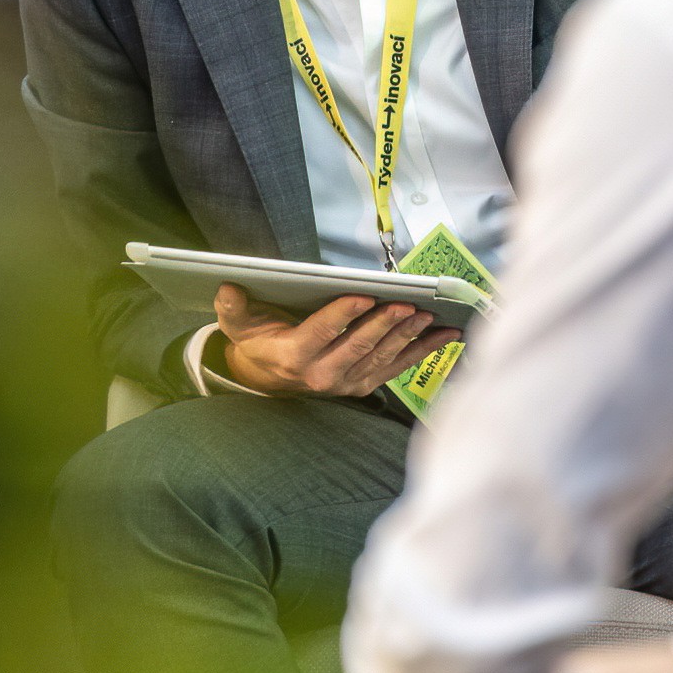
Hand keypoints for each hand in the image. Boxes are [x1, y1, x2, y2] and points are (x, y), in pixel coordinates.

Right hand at [210, 283, 435, 398]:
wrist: (270, 379)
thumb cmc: (260, 342)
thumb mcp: (239, 326)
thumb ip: (233, 309)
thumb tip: (227, 287)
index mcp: (294, 355)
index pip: (321, 333)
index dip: (343, 315)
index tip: (365, 296)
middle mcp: (322, 374)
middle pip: (358, 346)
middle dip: (385, 324)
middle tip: (407, 304)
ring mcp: (347, 382)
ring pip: (381, 357)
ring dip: (407, 336)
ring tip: (427, 315)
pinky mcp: (364, 384)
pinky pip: (397, 367)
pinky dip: (423, 351)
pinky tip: (445, 336)